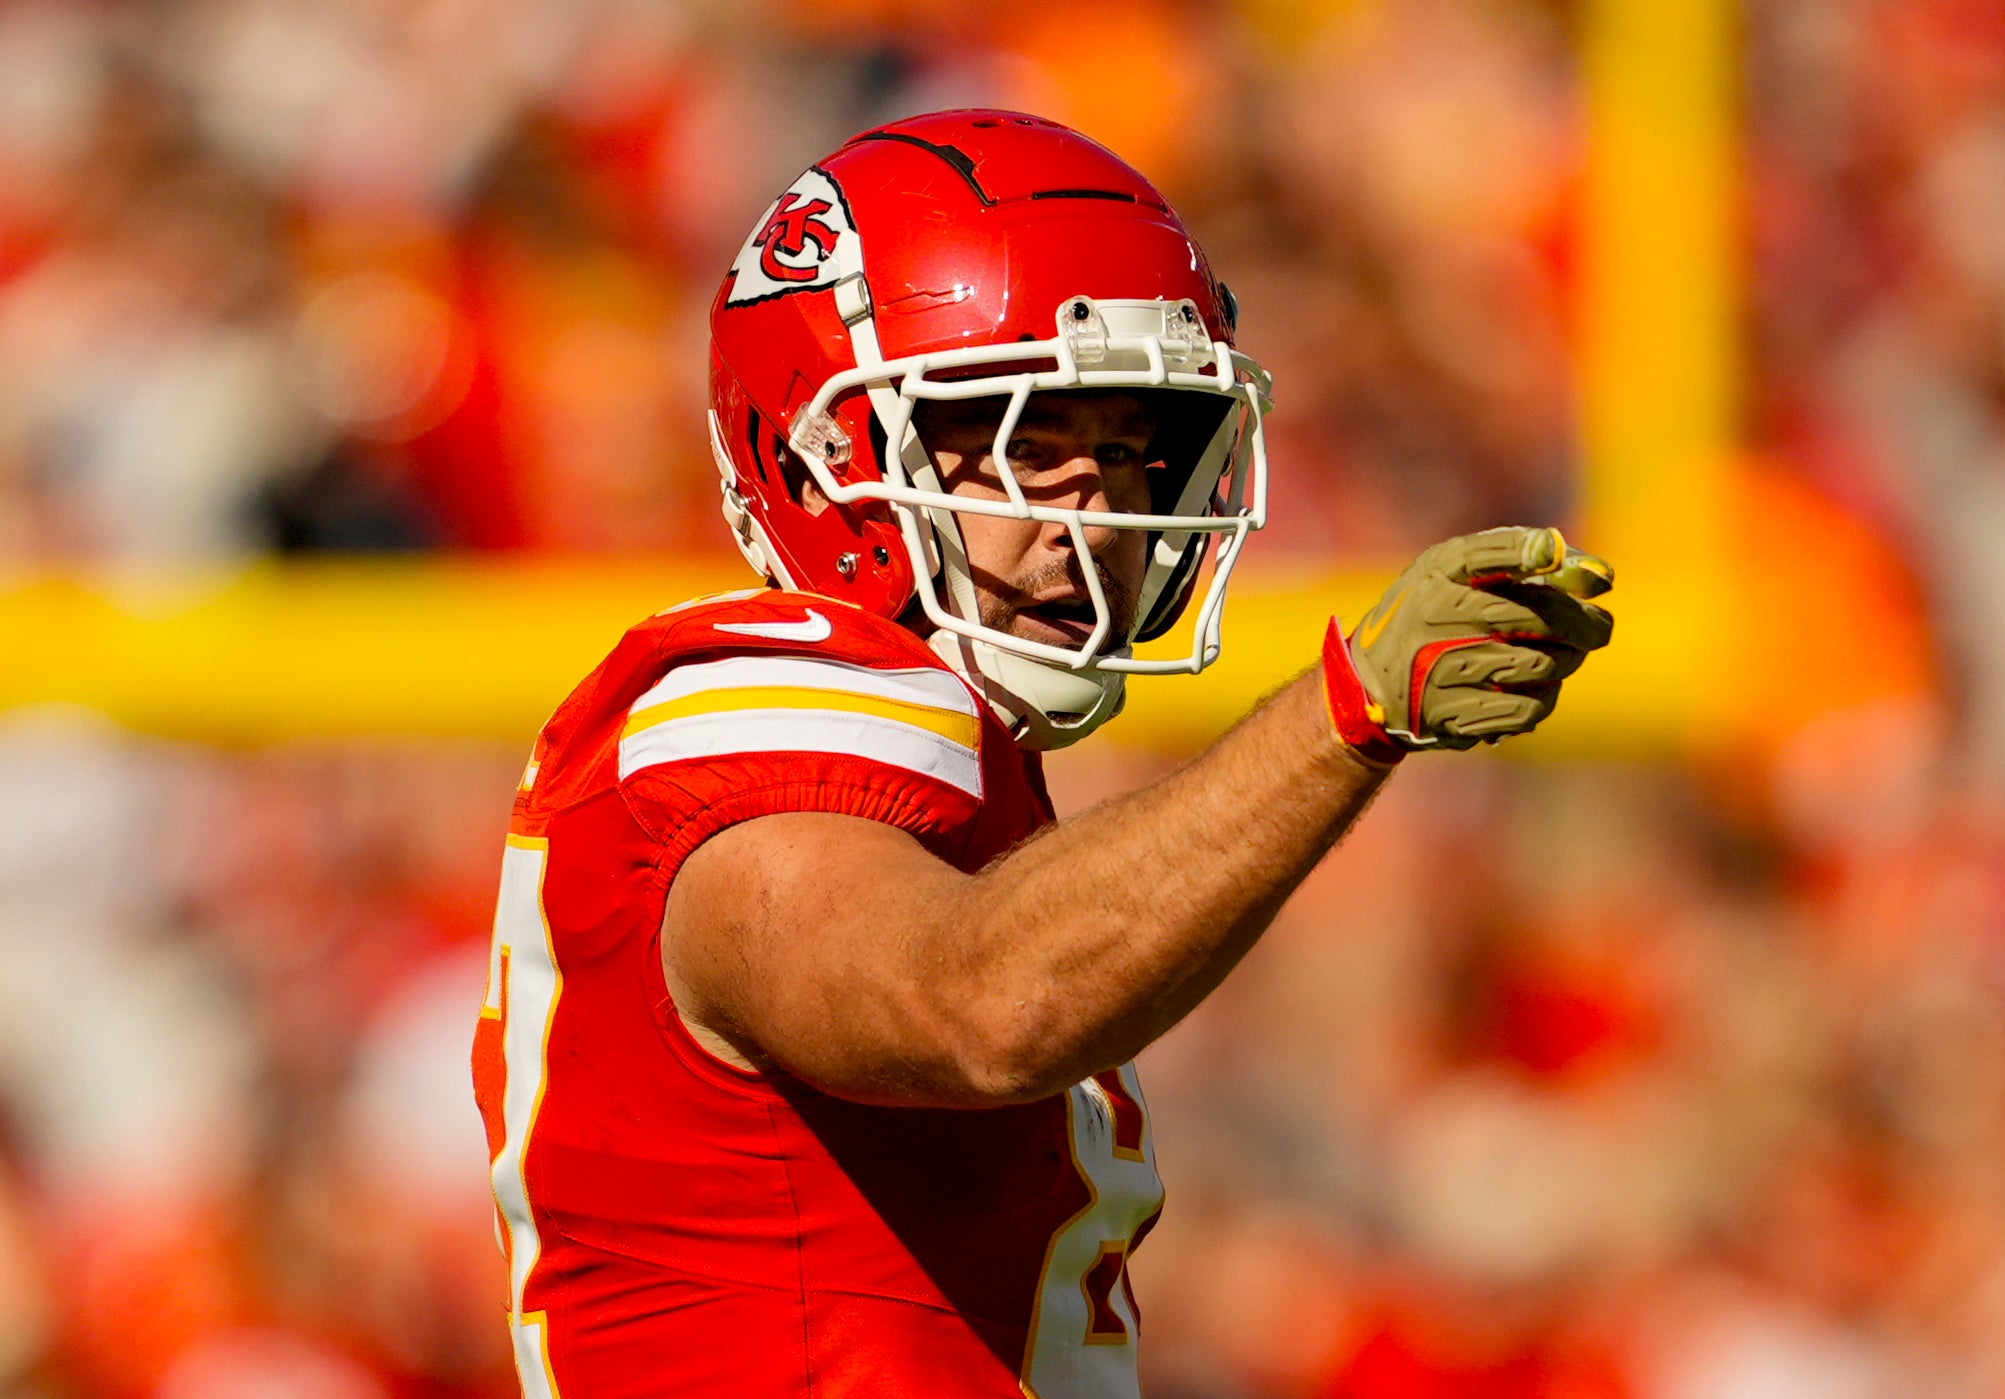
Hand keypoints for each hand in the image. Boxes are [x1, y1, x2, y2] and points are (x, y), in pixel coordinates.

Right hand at [1323, 526, 1613, 758]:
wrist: (1369, 685)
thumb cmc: (1432, 617)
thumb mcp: (1457, 575)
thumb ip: (1525, 561)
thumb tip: (1602, 577)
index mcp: (1437, 571)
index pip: (1494, 552)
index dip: (1536, 554)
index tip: (1579, 566)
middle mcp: (1434, 615)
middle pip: (1536, 615)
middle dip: (1582, 623)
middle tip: (1601, 629)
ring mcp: (1441, 667)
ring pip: (1541, 664)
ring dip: (1564, 662)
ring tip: (1561, 658)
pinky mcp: (1449, 713)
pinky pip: (1527, 708)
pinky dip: (1543, 698)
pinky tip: (1536, 690)